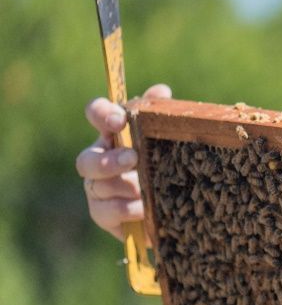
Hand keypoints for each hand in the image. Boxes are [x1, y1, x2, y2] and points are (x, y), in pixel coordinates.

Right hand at [76, 84, 171, 240]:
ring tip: (144, 190)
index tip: (118, 120)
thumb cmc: (163, 164)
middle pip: (87, 159)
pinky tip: (142, 209)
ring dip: (122, 187)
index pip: (96, 114)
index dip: (102, 114)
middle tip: (133, 159)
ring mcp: (98, 189)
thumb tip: (160, 91)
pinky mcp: (104, 214)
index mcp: (113, 135)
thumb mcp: (164, 140)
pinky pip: (106, 212)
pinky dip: (126, 209)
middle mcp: (99, 160)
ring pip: (97, 186)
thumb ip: (159, 115)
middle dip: (109, 160)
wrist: (171, 206)